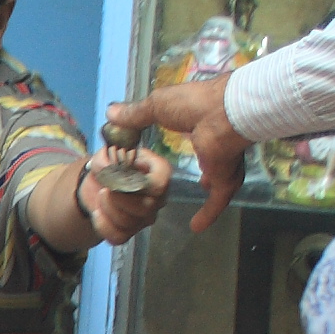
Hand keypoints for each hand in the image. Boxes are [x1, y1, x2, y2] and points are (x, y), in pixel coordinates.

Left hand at [74, 155, 170, 248]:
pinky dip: (103, 226)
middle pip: (144, 207)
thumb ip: (107, 157)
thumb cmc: (111, 165)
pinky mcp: (131, 231)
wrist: (100, 182)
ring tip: (100, 196)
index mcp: (159, 175)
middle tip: (104, 188)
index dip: (137, 183)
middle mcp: (158, 198)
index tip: (119, 176)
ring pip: (129, 222)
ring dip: (108, 209)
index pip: (160, 184)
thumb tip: (108, 167)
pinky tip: (97, 213)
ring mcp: (146, 218)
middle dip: (119, 199)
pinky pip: (119, 237)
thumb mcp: (107, 154)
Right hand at [108, 78, 252, 228]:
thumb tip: (111, 113)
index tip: (165, 151)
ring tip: (193, 194)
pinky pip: (216, 201)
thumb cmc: (190, 106)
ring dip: (206, 187)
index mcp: (198, 123)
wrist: (220, 115)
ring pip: (213, 181)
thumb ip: (135, 114)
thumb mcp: (156, 107)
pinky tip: (196, 227)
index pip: (189, 135)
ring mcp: (220, 162)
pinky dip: (208, 214)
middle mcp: (212, 143)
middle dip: (197, 167)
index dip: (179, 140)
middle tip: (178, 177)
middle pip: (203, 160)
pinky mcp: (223, 179)